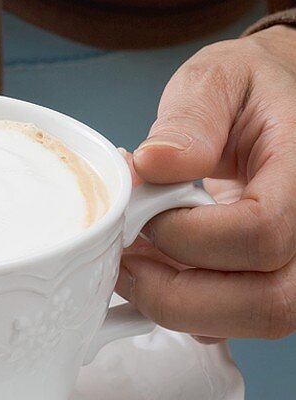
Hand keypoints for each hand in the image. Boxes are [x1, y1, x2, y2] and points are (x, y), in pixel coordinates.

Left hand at [115, 25, 295, 340]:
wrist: (276, 105)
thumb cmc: (251, 90)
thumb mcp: (218, 78)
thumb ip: (191, 117)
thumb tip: (155, 164)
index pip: (261, 233)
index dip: (189, 236)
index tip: (143, 212)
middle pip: (269, 302)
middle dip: (177, 293)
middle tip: (123, 259)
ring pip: (253, 321)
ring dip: (177, 304)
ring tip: (132, 262)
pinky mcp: (275, 281)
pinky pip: (236, 320)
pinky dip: (186, 306)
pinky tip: (156, 267)